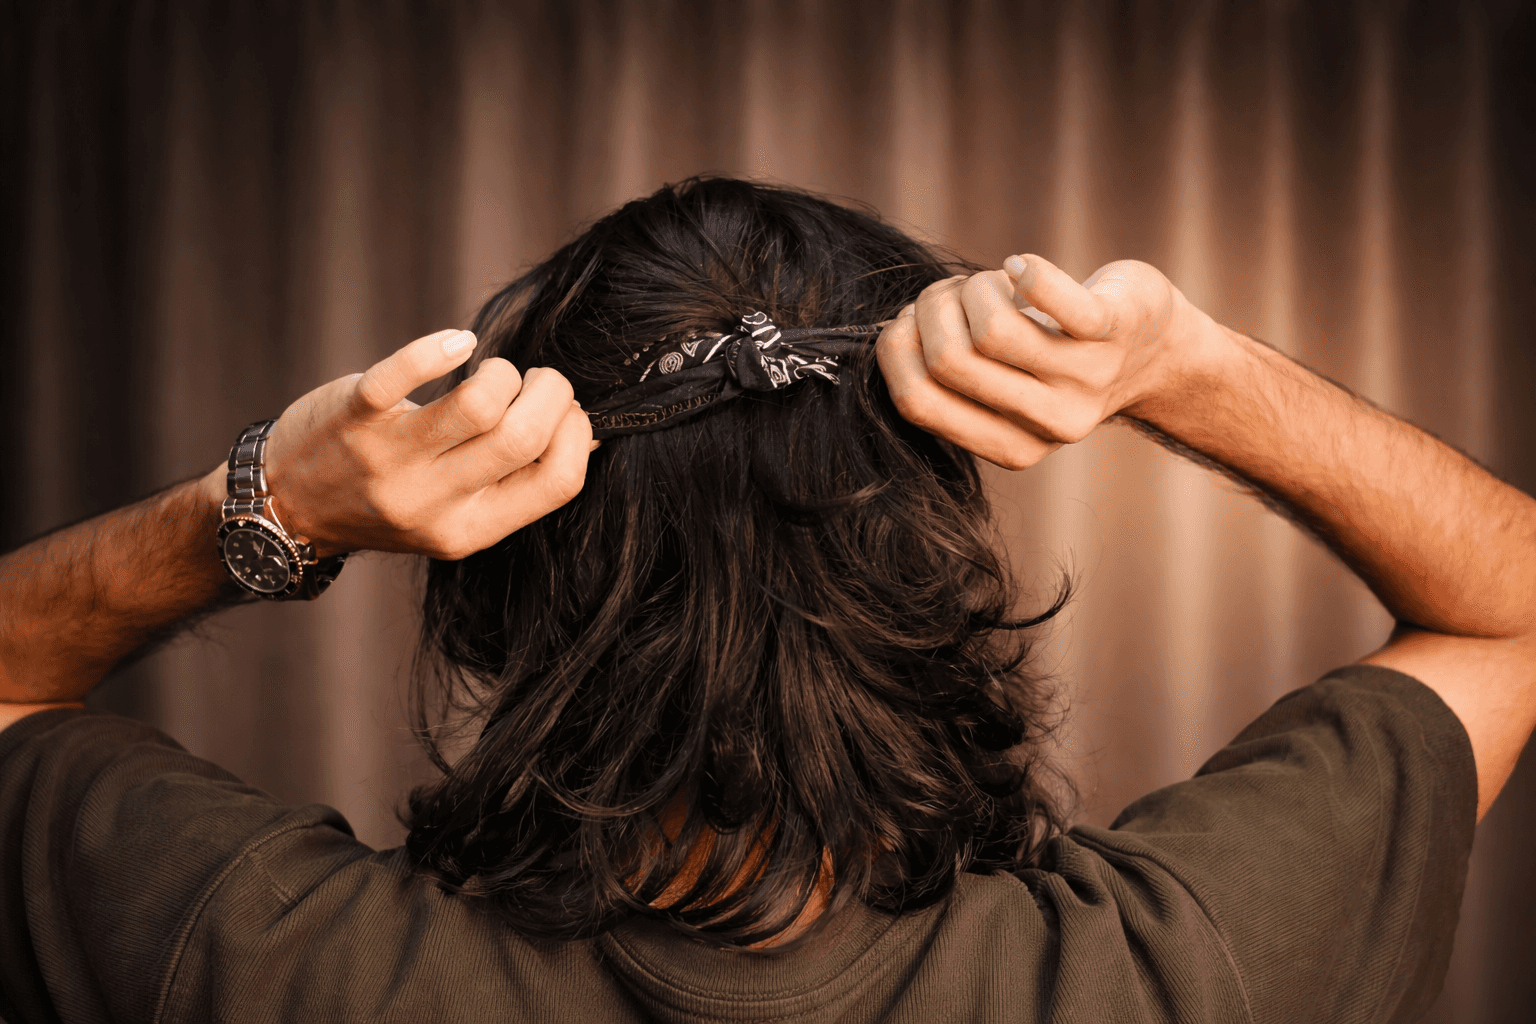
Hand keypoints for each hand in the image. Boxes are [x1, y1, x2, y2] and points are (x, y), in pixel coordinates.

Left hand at [245, 329, 593, 559]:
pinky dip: (439, 347)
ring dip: (501, 372)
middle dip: (548, 390)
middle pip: (524, 436)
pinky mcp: (355, 418)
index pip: (559, 481)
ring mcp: (391, 460)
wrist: (288, 507)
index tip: (564, 411)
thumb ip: (512, 483)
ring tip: (489, 371)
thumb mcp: (454, 514)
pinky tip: (455, 342)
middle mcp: (433, 501)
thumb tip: (584, 435)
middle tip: (533, 379)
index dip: (577, 432)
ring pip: (478, 404)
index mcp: (471, 530)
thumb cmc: (387, 498)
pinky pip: (403, 374)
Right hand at [875, 256, 1217, 469]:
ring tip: (992, 282)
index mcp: (1011, 447)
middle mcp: (1048, 423)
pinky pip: (1049, 295)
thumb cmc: (1062, 356)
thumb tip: (891, 335)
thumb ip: (952, 378)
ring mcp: (1083, 379)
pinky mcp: (1111, 329)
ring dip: (974, 286)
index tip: (911, 321)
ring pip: (990, 327)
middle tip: (956, 294)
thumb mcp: (1006, 387)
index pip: (917, 402)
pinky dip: (1025, 270)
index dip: (897, 349)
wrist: (1161, 350)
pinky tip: (1022, 266)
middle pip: (949, 360)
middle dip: (934, 309)